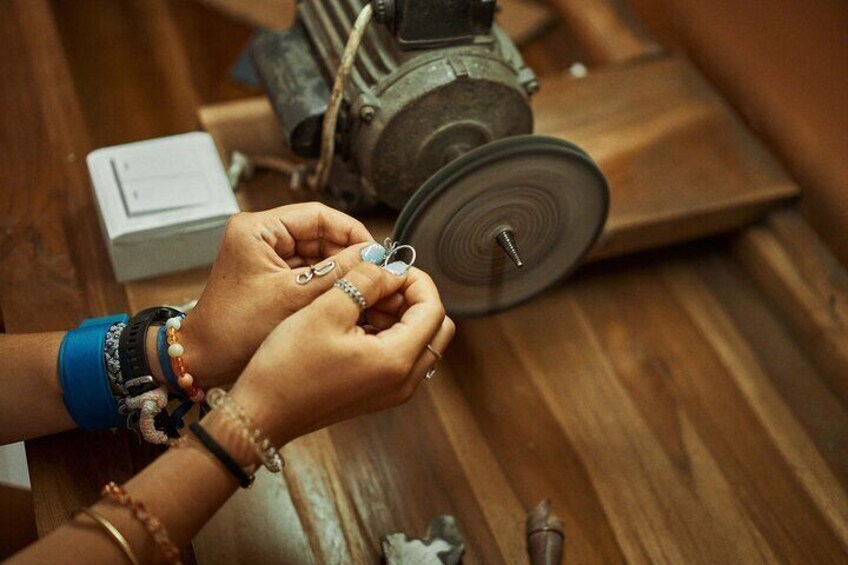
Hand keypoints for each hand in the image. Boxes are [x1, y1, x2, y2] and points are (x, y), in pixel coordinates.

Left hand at [178, 203, 375, 387]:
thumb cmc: (234, 330)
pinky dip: (329, 283)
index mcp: (258, 229)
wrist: (204, 360)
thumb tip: (375, 256)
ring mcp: (267, 257)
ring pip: (319, 254)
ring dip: (342, 270)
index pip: (318, 215)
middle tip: (378, 271)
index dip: (352, 231)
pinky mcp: (272, 277)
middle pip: (321, 234)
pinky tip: (348, 295)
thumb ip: (337, 273)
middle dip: (350, 253)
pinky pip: (310, 272)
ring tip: (368, 285)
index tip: (377, 252)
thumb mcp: (293, 297)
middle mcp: (261, 236)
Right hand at [228, 261, 454, 446]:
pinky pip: (400, 356)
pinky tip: (355, 319)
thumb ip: (365, 282)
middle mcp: (404, 381)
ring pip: (419, 341)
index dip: (416, 280)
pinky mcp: (378, 393)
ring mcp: (392, 391)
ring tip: (362, 297)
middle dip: (413, 297)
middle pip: (435, 327)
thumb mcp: (326, 310)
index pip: (434, 309)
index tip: (389, 267)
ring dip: (400, 314)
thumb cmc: (286, 367)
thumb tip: (390, 267)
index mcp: (396, 361)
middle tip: (380, 281)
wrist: (260, 414)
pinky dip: (388, 332)